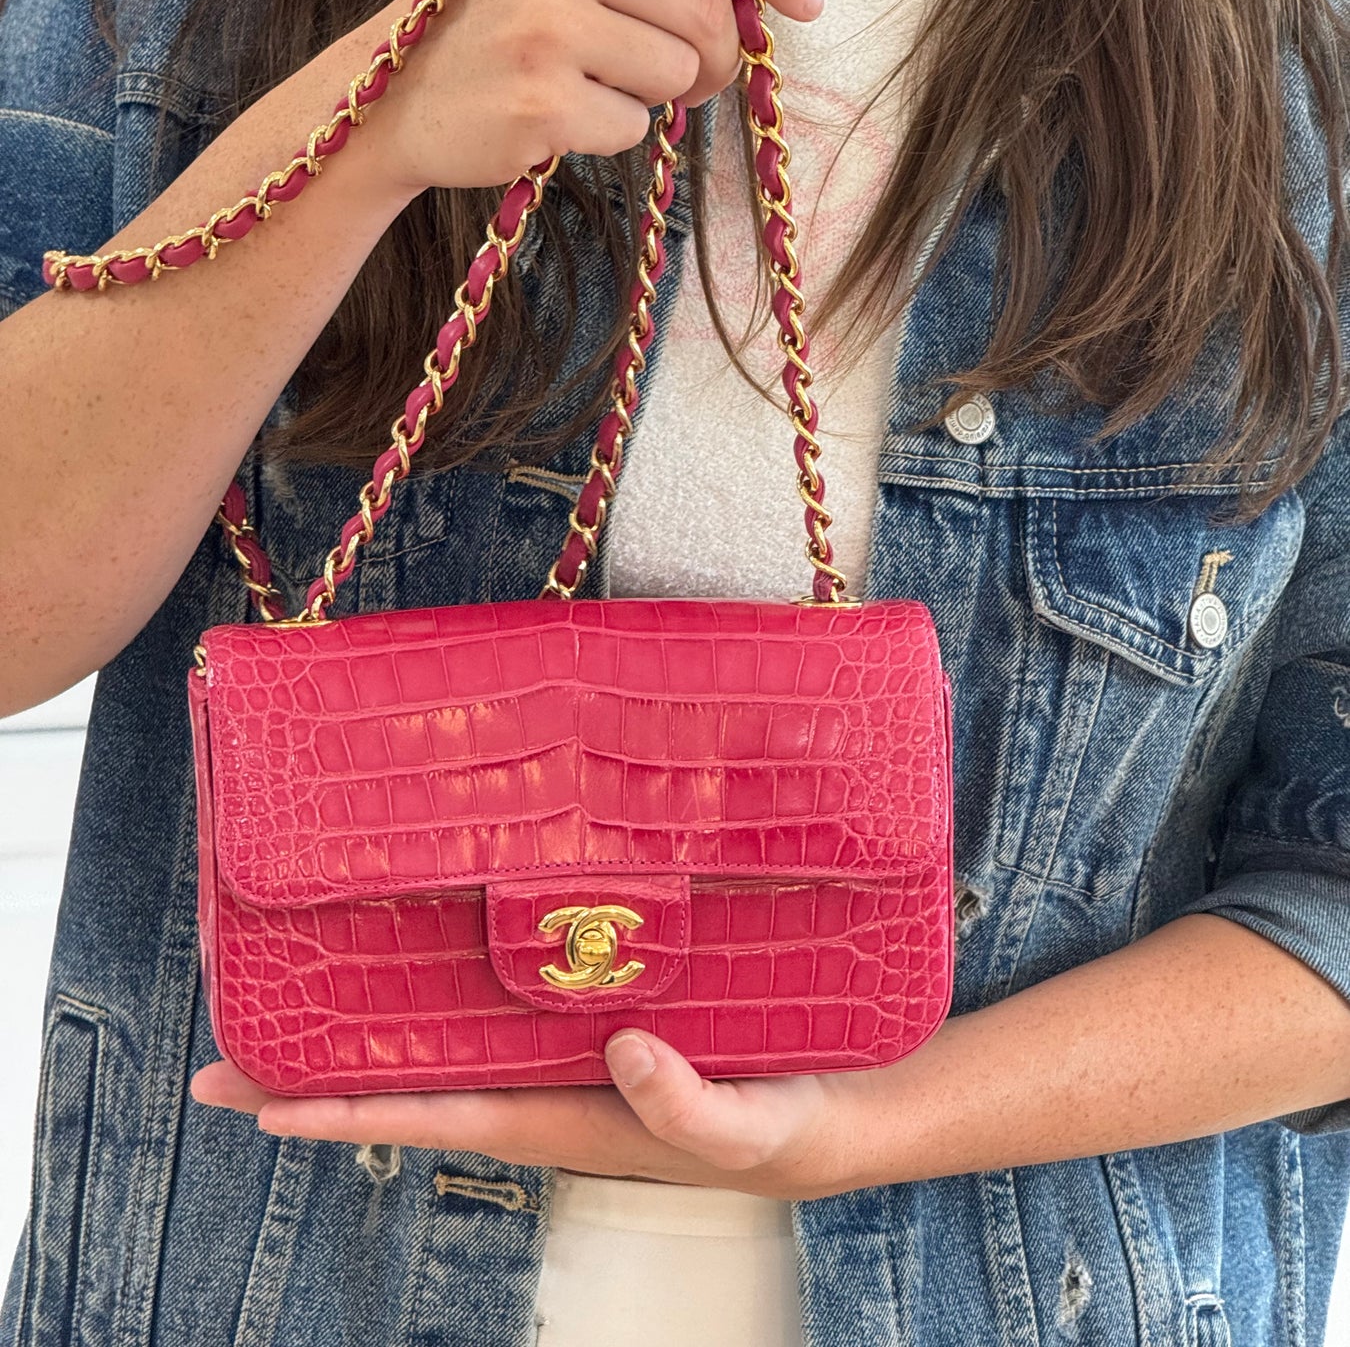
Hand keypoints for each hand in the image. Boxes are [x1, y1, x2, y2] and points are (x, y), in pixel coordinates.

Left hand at [191, 1028, 880, 1199]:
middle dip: (321, 1082)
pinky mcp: (596, 1036)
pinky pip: (500, 1021)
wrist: (836, 1112)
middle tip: (224, 1067)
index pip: (438, 1115)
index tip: (260, 1106)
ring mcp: (567, 1067)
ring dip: (373, 1042)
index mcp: (567, 1123)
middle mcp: (548, 1096)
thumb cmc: (790, 1127)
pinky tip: (428, 976)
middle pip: (416, 1088)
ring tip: (299, 1016)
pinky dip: (446, 1005)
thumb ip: (689, 1106)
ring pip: (449, 1055)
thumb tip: (625, 1055)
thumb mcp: (749, 1127)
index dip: (348, 1108)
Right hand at [326, 0, 823, 196]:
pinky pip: (633, 128)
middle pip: (709, 14)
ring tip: (590, 86)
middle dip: (714, 59)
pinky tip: (554, 118)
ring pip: (677, 74)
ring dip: (654, 97)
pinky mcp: (541, 102)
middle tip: (683, 81)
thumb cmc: (498, 27)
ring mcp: (547, 27)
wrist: (392, 97)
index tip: (807, 1)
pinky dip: (609, 134)